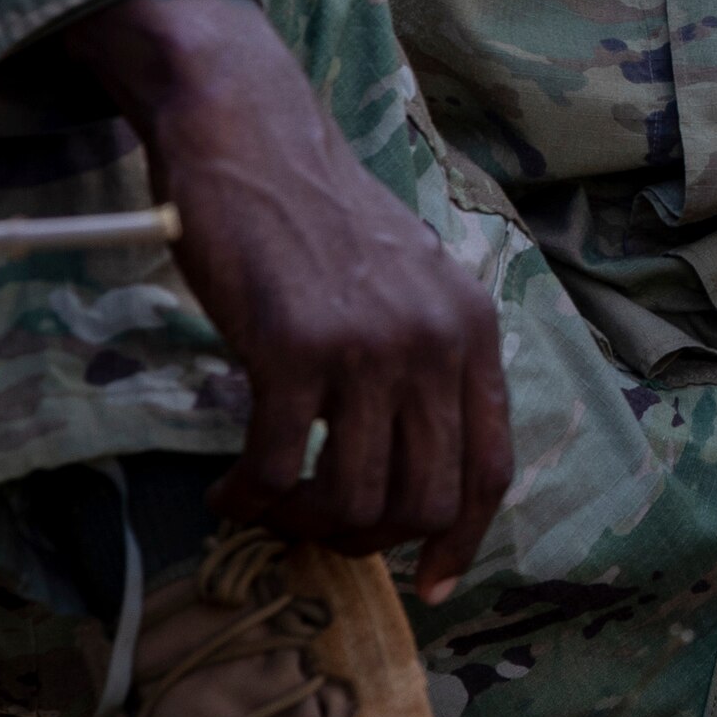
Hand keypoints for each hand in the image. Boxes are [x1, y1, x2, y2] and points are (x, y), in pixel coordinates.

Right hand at [58, 0, 515, 598]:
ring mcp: (367, 346)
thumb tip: (408, 477)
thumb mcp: (405, 286)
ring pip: (355, 501)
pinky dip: (249, 497)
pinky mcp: (292, 348)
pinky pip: (278, 469)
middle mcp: (434, 343)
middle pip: (424, 501)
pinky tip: (227, 489)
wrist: (249, 136)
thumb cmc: (315, 219)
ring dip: (303, 525)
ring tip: (265, 504)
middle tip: (312, 527)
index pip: (489, 469)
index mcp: (471, 332)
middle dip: (366, 539)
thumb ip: (423, 366)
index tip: (429, 581)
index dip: (461, 538)